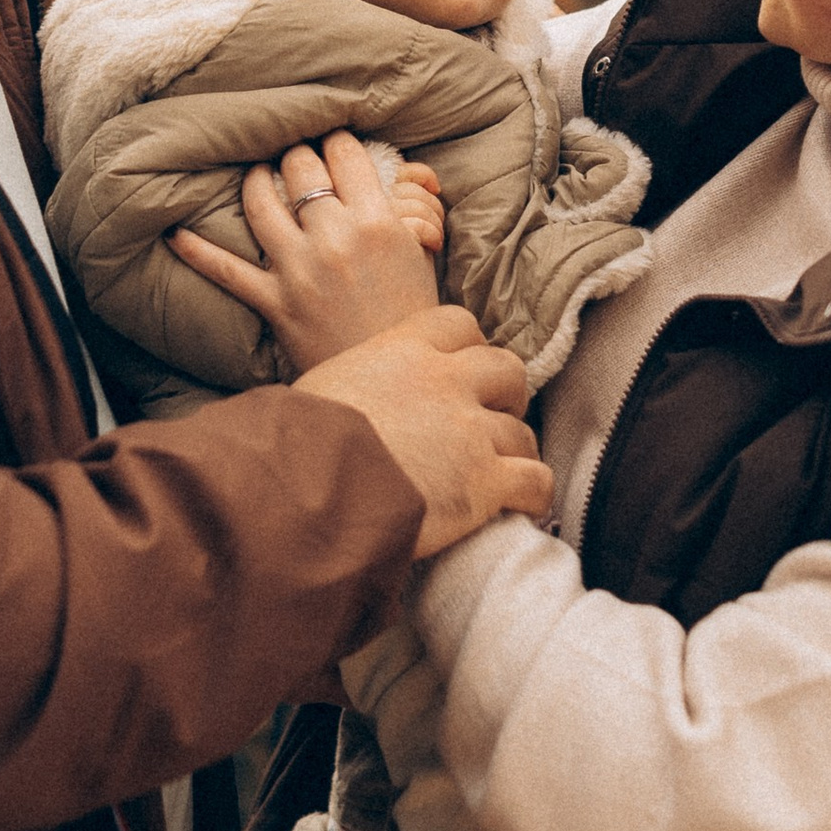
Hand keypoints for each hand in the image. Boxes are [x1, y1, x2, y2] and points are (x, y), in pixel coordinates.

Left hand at [171, 132, 438, 373]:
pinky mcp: (274, 302)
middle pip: (300, 166)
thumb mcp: (423, 255)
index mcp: (378, 221)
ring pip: (260, 201)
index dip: (336, 140)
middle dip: (297, 154)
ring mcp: (299, 269)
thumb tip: (406, 174)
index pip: (345, 152)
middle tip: (297, 157)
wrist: (398, 384)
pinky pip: (225, 269)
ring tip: (259, 175)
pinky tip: (175, 233)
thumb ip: (413, 208)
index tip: (332, 143)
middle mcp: (335, 237)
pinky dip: (195, 249)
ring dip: (256, 179)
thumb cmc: (412, 316)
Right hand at [295, 308, 552, 557]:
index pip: (458, 325)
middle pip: (505, 370)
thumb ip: (359, 381)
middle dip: (506, 394)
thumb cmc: (296, 444)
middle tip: (493, 417)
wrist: (305, 489)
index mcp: (403, 349)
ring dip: (517, 451)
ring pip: (521, 432)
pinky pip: (534, 480)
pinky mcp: (485, 481)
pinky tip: (523, 505)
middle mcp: (446, 380)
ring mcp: (470, 430)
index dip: (469, 347)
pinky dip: (534, 494)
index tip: (465, 368)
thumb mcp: (324, 386)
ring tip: (506, 470)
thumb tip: (348, 399)